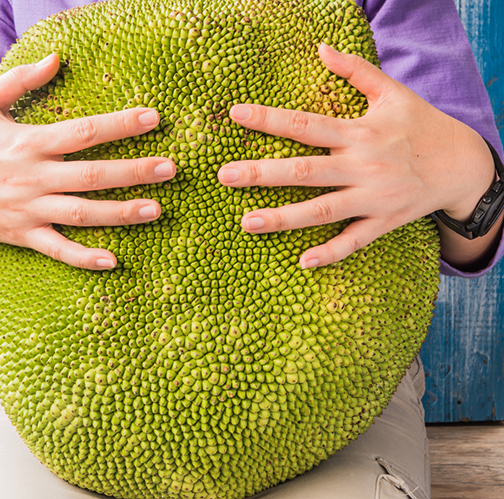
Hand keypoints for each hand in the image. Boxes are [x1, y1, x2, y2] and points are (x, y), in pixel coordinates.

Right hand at [0, 53, 174, 289]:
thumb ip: (21, 80)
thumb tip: (57, 57)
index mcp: (29, 142)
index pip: (83, 131)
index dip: (119, 125)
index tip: (153, 118)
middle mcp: (33, 177)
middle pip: (90, 175)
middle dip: (132, 171)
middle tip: (171, 168)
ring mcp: (29, 209)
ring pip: (81, 213)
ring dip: (120, 213)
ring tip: (156, 209)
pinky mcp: (24, 235)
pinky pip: (57, 249)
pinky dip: (83, 257)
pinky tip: (112, 261)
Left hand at [218, 43, 494, 268]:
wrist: (464, 165)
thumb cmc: (422, 125)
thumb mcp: (392, 92)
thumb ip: (355, 70)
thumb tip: (321, 48)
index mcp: (359, 132)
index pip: (306, 124)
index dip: (270, 119)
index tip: (236, 114)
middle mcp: (363, 166)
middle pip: (305, 171)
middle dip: (263, 174)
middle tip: (224, 176)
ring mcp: (374, 197)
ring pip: (323, 210)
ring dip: (284, 218)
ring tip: (247, 223)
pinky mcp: (384, 221)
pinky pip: (355, 241)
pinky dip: (332, 252)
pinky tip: (304, 261)